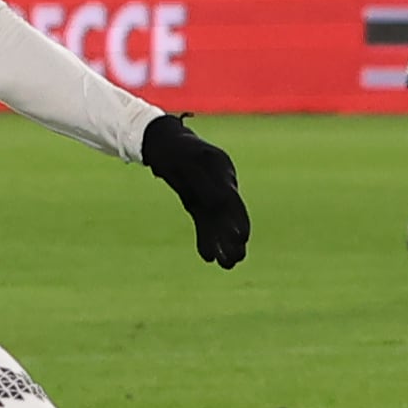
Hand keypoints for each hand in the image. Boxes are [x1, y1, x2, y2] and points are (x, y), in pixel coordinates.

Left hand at [141, 114, 249, 268]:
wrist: (165, 143)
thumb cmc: (176, 149)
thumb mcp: (188, 162)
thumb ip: (204, 182)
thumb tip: (222, 202)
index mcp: (219, 167)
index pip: (229, 197)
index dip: (237, 218)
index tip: (242, 237)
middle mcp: (219, 181)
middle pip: (228, 213)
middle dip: (233, 236)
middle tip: (237, 259)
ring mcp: (209, 192)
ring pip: (217, 221)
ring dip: (222, 242)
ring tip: (228, 264)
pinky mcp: (198, 201)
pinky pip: (204, 222)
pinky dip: (206, 238)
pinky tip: (207, 256)